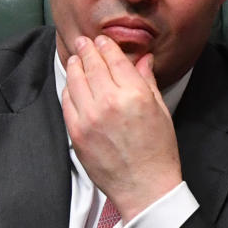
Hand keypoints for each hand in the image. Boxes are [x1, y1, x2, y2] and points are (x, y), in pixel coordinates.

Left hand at [60, 35, 181, 219]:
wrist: (144, 187)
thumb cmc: (158, 151)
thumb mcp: (160, 111)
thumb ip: (147, 81)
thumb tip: (142, 58)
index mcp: (135, 94)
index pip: (114, 59)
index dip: (105, 46)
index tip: (101, 40)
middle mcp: (110, 102)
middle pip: (92, 65)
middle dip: (87, 49)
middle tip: (83, 41)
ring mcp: (89, 117)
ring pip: (76, 80)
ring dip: (75, 65)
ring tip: (76, 59)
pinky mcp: (76, 132)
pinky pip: (67, 102)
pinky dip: (68, 89)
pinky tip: (72, 84)